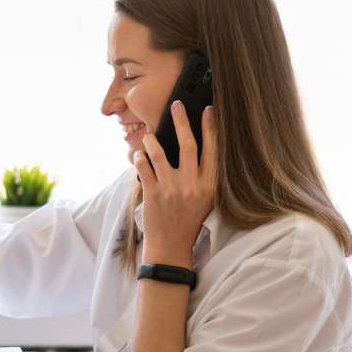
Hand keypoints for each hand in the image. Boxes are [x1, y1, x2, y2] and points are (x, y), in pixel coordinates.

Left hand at [133, 100, 216, 266]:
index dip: (210, 128)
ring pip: (159, 153)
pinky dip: (139, 158)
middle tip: (176, 105)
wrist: (171, 246)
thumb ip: (204, 175)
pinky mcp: (153, 194)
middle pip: (187, 144)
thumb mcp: (206, 199)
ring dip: (152, 140)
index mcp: (209, 185)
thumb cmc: (189, 220)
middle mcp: (192, 185)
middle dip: (182, 121)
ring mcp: (171, 189)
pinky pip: (143, 167)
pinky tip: (139, 155)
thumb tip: (198, 145)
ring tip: (149, 136)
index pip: (212, 150)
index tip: (208, 110)